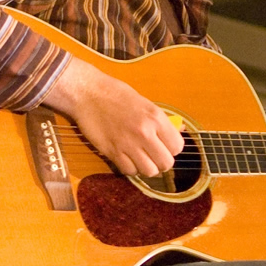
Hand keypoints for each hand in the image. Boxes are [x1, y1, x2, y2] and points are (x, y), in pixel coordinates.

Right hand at [43, 57, 183, 176]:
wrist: (88, 94)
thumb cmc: (116, 95)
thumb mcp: (145, 103)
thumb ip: (161, 121)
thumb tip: (177, 132)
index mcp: (156, 118)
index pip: (177, 147)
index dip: (172, 149)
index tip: (164, 146)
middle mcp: (144, 132)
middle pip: (166, 163)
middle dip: (161, 162)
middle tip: (153, 155)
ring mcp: (128, 144)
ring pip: (149, 171)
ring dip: (146, 167)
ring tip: (140, 158)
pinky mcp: (112, 151)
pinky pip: (129, 170)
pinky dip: (130, 168)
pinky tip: (126, 158)